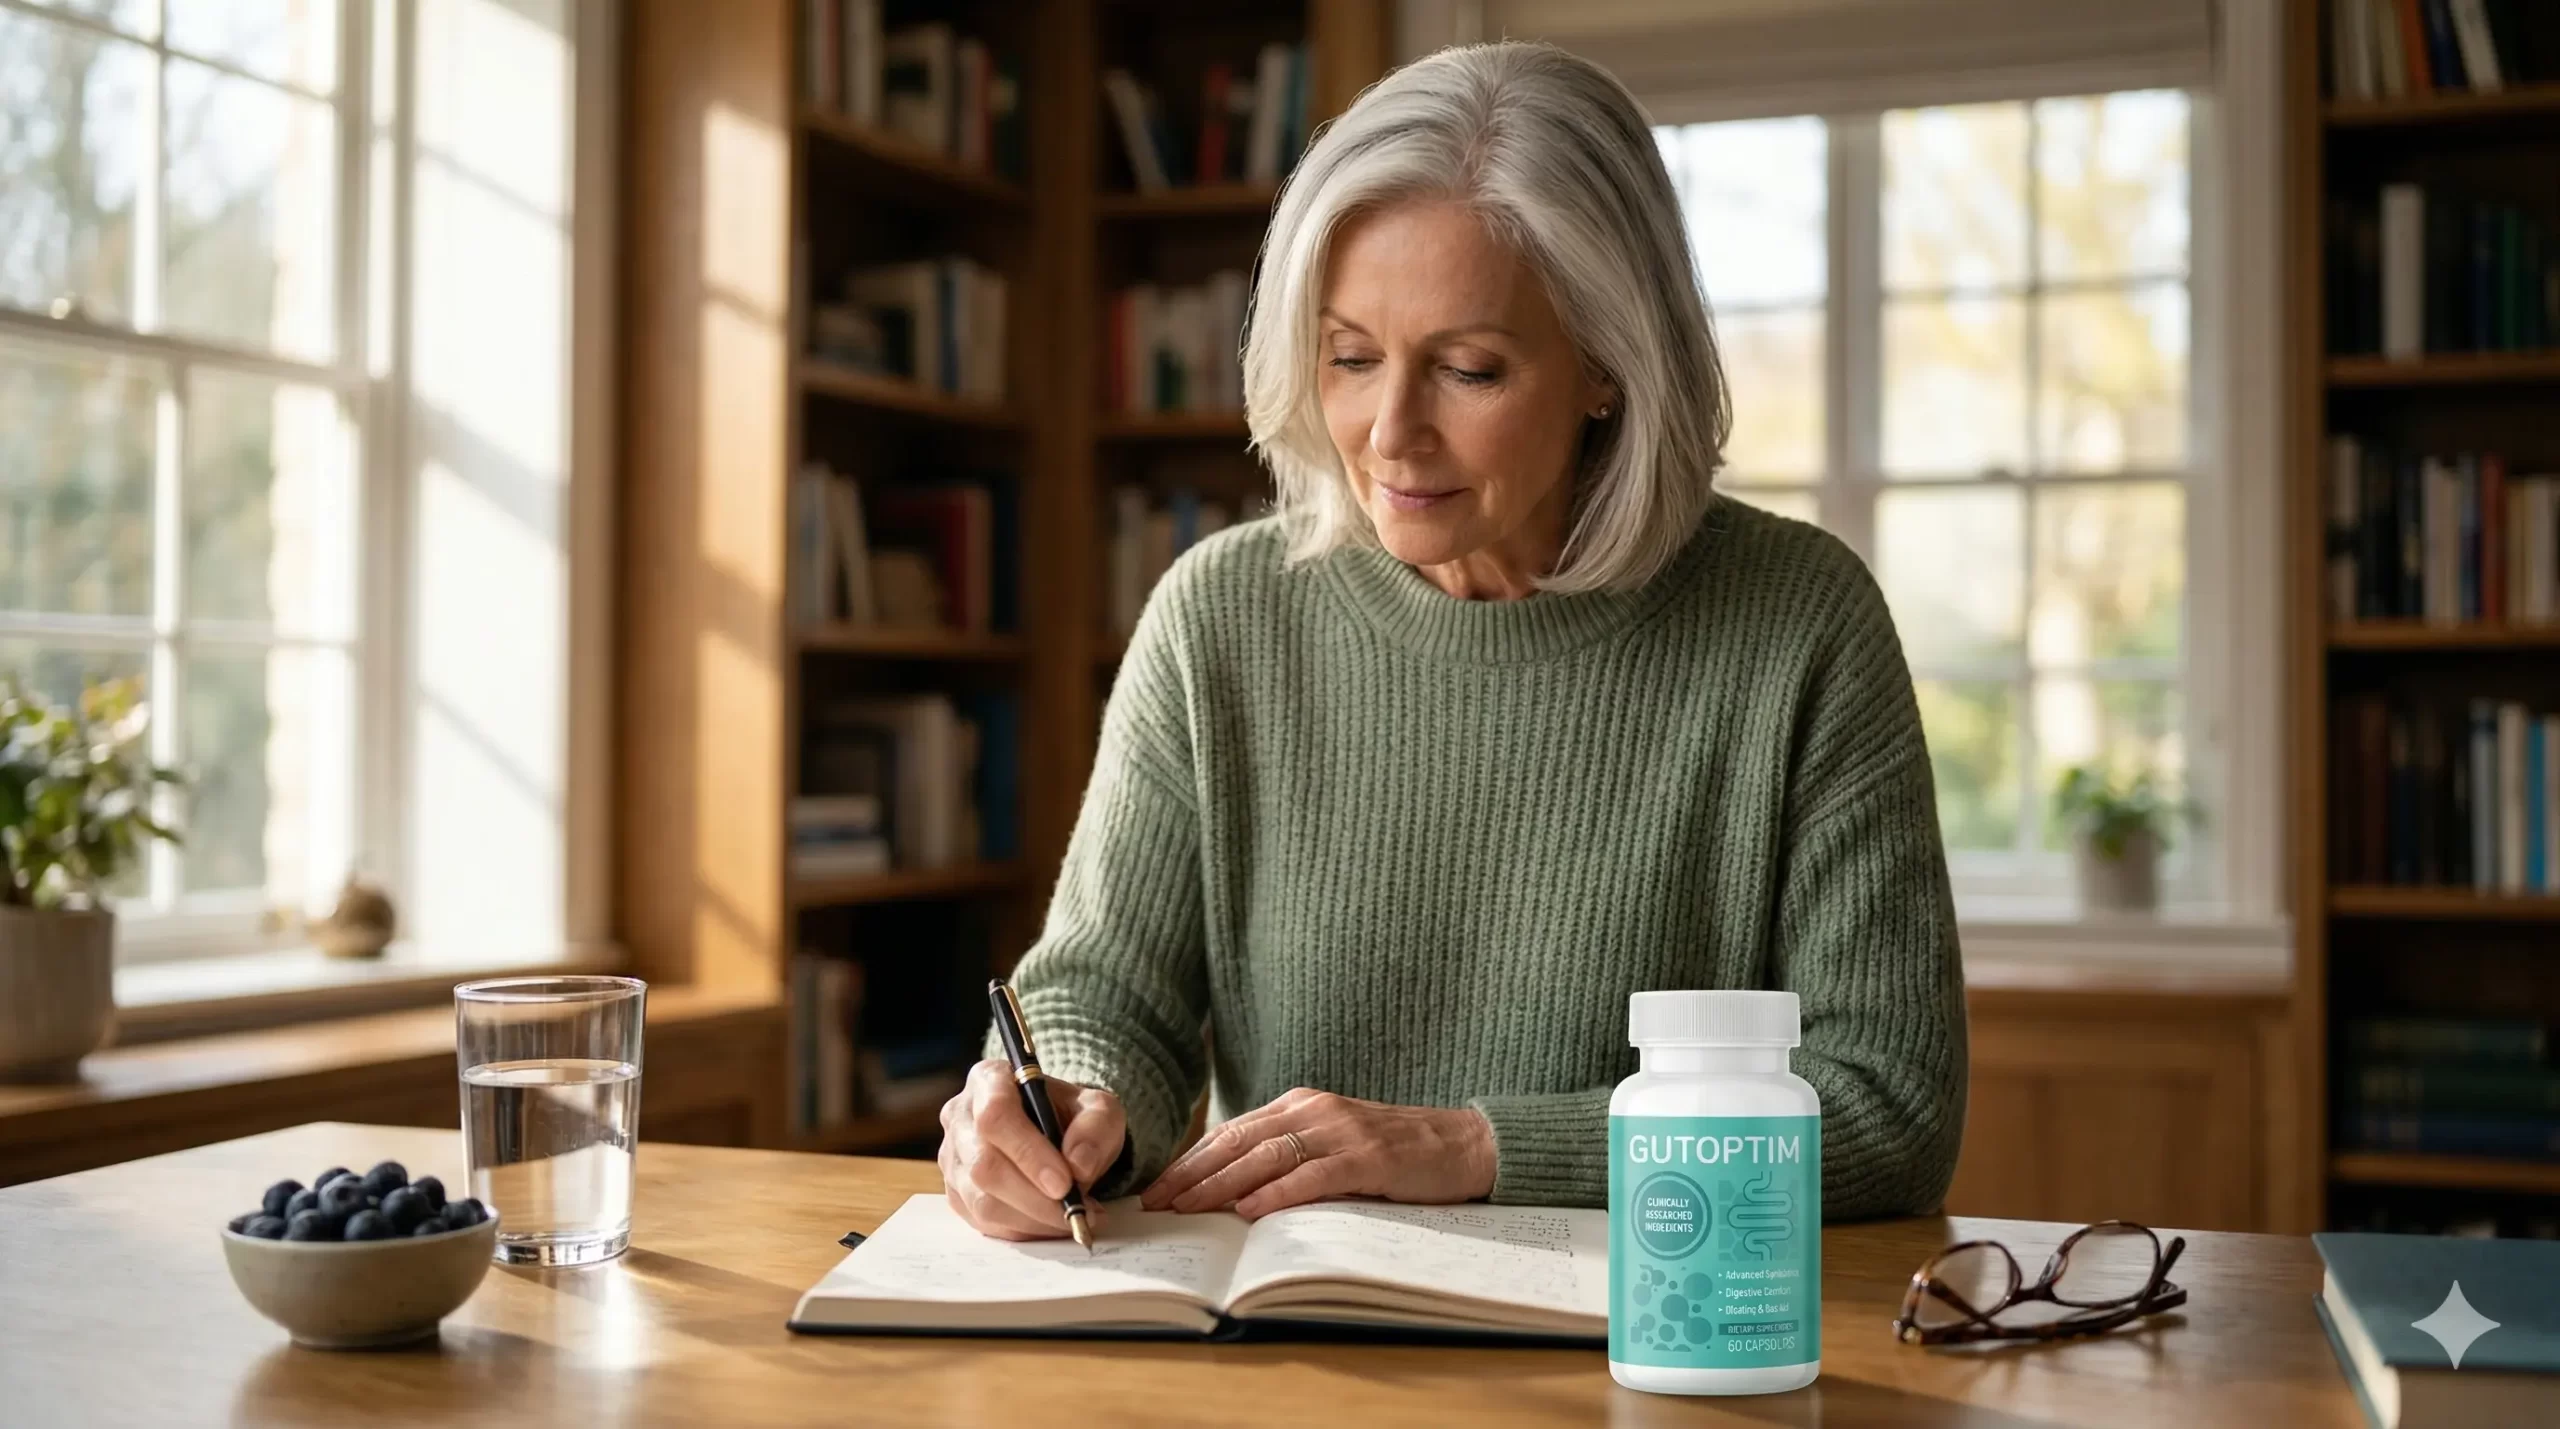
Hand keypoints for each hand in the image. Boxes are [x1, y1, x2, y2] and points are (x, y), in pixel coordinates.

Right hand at [938, 1059, 1126, 1240]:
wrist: (1059, 1134)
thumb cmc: (1072, 1116)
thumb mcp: (1098, 1109)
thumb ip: (1095, 1128)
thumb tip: (1078, 1165)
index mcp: (989, 1080)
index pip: (996, 1116)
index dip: (1028, 1153)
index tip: (1064, 1183)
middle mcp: (960, 1116)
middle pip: (984, 1165)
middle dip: (1034, 1197)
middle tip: (1075, 1211)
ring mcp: (953, 1157)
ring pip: (981, 1200)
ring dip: (1032, 1218)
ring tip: (1071, 1218)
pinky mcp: (956, 1191)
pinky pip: (982, 1222)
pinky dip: (1021, 1230)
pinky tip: (1049, 1223)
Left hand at [1138, 1088, 1495, 1219]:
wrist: (1463, 1144)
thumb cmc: (1395, 1151)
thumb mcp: (1333, 1142)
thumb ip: (1290, 1154)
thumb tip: (1230, 1189)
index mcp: (1301, 1105)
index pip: (1231, 1133)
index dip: (1190, 1160)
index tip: (1156, 1187)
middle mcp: (1314, 1111)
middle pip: (1238, 1142)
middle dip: (1192, 1173)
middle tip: (1156, 1202)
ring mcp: (1341, 1132)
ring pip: (1266, 1157)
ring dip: (1221, 1184)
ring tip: (1188, 1208)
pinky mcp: (1368, 1157)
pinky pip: (1312, 1176)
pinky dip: (1277, 1193)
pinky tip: (1249, 1210)